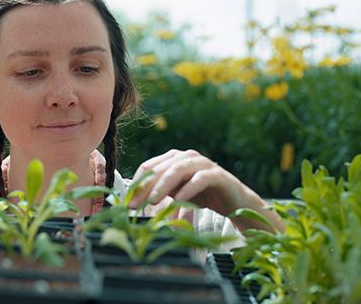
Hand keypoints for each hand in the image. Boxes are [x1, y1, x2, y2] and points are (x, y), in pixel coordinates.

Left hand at [130, 149, 248, 215]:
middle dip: (145, 187)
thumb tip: (130, 202)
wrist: (233, 202)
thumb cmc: (201, 196)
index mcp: (173, 158)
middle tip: (135, 205)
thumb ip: (156, 192)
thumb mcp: (174, 193)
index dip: (136, 183)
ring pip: (178, 169)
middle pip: (160, 168)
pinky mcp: (217, 175)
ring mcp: (203, 163)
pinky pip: (200, 179)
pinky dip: (188, 189)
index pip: (148, 167)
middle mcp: (186, 156)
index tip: (127, 202)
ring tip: (152, 201)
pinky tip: (179, 200)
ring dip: (163, 185)